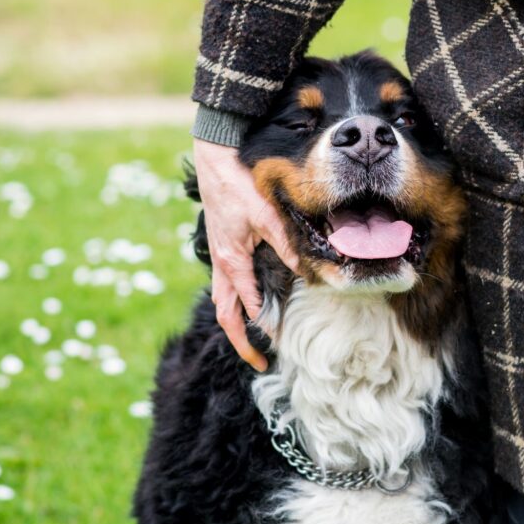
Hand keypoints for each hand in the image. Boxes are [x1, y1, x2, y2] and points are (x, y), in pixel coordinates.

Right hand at [193, 139, 299, 371]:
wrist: (214, 160)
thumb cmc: (239, 185)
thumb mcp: (266, 215)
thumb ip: (286, 244)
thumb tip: (309, 269)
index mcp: (231, 262)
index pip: (246, 307)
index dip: (262, 328)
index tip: (280, 343)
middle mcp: (221, 265)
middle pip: (227, 315)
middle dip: (241, 342)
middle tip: (260, 363)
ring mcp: (219, 258)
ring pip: (223, 301)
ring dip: (235, 323)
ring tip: (251, 341)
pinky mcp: (221, 248)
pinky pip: (224, 285)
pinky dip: (235, 301)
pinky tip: (250, 303)